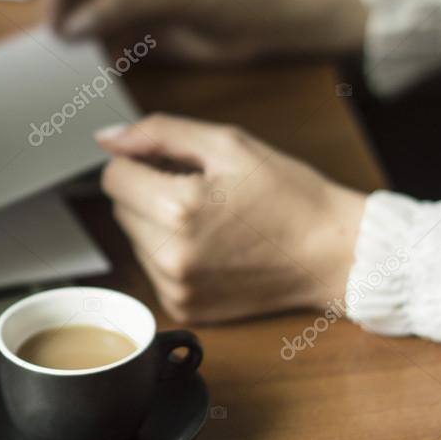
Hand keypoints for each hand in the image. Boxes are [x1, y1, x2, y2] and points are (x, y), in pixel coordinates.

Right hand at [47, 0, 366, 63]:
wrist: (260, 21)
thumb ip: (119, 6)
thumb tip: (73, 26)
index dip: (56, 3)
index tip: (54, 32)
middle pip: (72, 5)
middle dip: (63, 28)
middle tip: (56, 57)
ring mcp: (127, 13)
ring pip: (86, 30)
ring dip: (79, 50)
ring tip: (75, 71)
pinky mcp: (140, 41)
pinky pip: (107, 52)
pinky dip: (100, 63)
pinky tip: (105, 75)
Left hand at [96, 114, 365, 322]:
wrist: (332, 253)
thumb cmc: (288, 195)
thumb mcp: (226, 143)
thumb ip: (158, 133)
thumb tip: (107, 138)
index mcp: (178, 208)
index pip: (113, 176)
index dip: (141, 162)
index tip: (173, 164)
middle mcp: (170, 255)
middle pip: (120, 207)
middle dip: (149, 191)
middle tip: (200, 188)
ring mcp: (175, 286)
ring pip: (134, 238)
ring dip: (157, 223)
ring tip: (210, 218)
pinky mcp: (183, 306)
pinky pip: (152, 268)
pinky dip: (171, 253)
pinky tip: (211, 245)